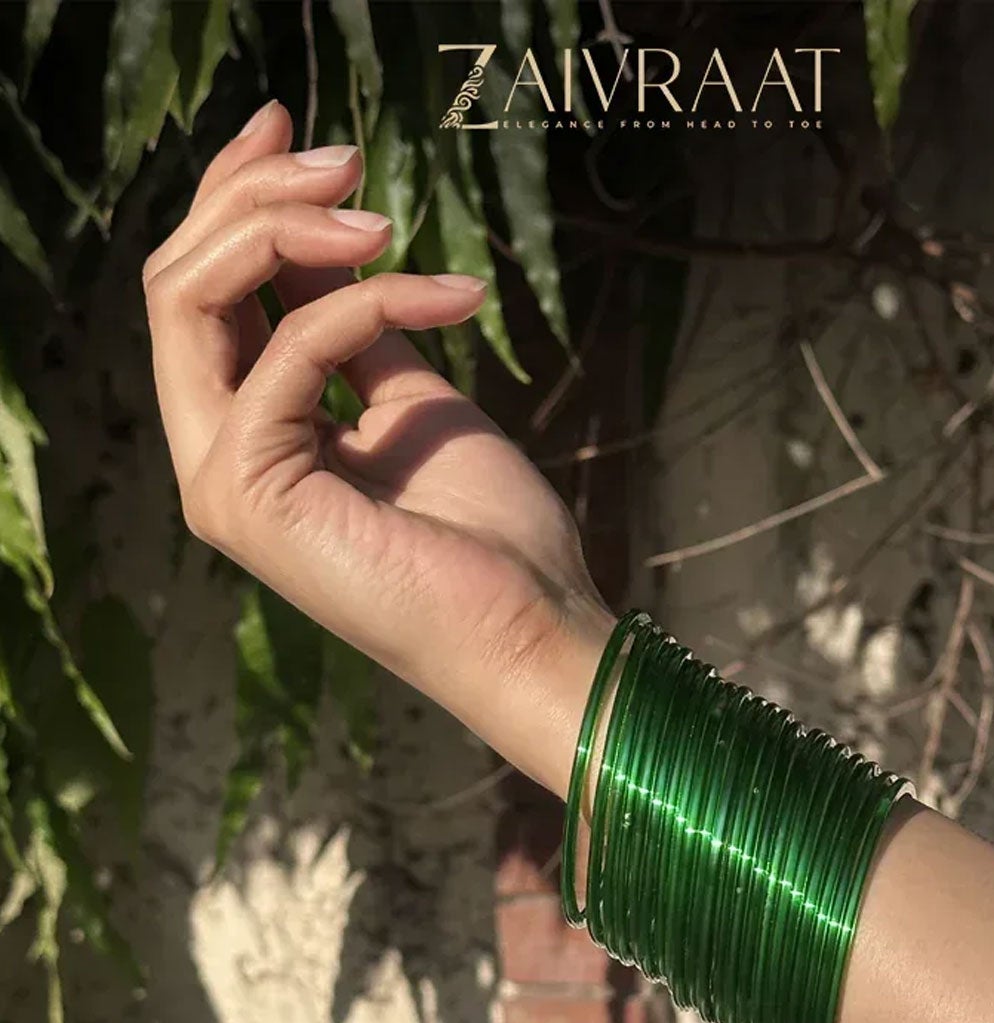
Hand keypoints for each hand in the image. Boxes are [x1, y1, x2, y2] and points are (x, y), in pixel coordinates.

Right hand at [144, 100, 613, 798]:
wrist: (531, 631)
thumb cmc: (489, 539)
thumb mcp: (413, 399)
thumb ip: (355, 325)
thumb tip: (329, 236)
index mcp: (250, 437)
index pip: (203, 296)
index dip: (239, 200)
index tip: (301, 133)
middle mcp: (214, 456)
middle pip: (177, 281)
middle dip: (254, 193)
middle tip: (346, 159)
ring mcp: (218, 480)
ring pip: (191, 295)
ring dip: (286, 223)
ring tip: (382, 215)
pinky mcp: (246, 493)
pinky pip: (287, 350)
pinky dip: (371, 304)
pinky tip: (452, 296)